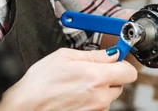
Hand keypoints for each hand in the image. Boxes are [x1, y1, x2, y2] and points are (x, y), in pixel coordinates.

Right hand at [0, 47, 137, 110]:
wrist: (28, 104)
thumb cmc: (41, 81)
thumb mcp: (64, 56)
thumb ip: (93, 54)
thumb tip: (111, 53)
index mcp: (96, 77)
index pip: (129, 71)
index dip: (121, 62)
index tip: (114, 58)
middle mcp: (100, 96)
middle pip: (120, 83)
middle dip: (109, 75)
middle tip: (90, 69)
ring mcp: (96, 109)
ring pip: (109, 95)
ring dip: (99, 88)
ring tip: (77, 83)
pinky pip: (99, 105)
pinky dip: (91, 99)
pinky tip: (74, 94)